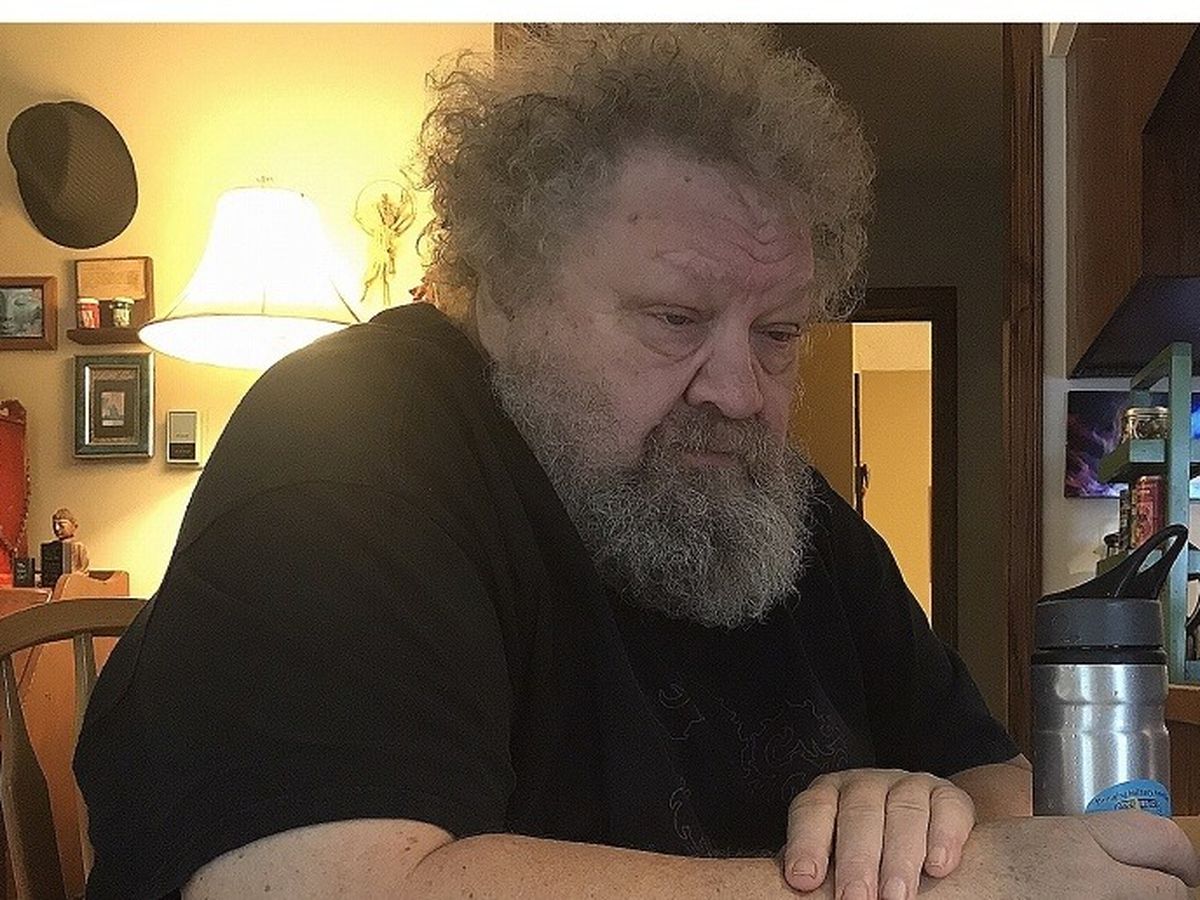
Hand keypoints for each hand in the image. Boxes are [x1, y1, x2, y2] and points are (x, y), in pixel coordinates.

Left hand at [783, 768, 973, 898]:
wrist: (926, 827)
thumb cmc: (866, 852)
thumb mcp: (835, 856)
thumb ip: (821, 871)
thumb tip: (795, 892)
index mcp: (829, 796)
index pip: (812, 810)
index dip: (807, 843)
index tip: (804, 879)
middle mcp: (865, 785)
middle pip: (858, 812)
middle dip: (857, 860)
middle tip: (854, 899)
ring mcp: (907, 785)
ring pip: (904, 811)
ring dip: (900, 858)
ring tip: (896, 896)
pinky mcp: (946, 795)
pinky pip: (948, 807)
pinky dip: (944, 837)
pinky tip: (938, 867)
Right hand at [927, 812, 1199, 897]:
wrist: (936, 898)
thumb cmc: (966, 869)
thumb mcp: (1026, 837)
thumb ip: (1077, 843)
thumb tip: (1116, 857)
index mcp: (1076, 840)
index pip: (1161, 839)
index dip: (1177, 854)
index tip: (1177, 863)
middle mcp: (1092, 879)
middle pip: (1171, 888)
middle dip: (1164, 886)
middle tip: (1154, 885)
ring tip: (1107, 895)